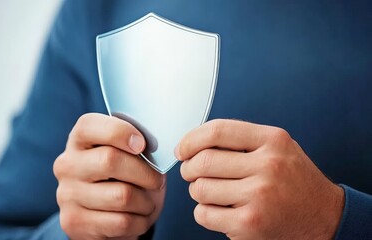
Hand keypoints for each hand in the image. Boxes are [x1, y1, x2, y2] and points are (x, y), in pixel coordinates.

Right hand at [54, 113, 165, 239]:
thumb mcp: (128, 155)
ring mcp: (67, 194)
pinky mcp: (74, 222)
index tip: (142, 144)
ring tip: (148, 202)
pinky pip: (121, 221)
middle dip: (145, 172)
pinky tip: (139, 217)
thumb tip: (155, 147)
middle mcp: (67, 164)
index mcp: (79, 139)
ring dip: (146, 201)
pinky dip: (141, 221)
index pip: (90, 125)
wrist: (105, 217)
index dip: (120, 131)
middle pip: (109, 160)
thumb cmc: (124, 176)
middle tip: (157, 180)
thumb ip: (136, 145)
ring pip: (121, 196)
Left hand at [177, 119, 343, 238]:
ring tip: (213, 192)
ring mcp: (259, 196)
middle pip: (203, 162)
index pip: (217, 131)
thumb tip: (194, 141)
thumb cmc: (294, 180)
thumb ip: (241, 139)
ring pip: (200, 189)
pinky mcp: (250, 223)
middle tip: (192, 173)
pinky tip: (220, 210)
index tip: (182, 149)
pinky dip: (204, 212)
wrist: (325, 217)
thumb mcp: (277, 147)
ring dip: (198, 191)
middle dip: (188, 169)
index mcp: (272, 140)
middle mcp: (267, 165)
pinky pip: (204, 214)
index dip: (190, 139)